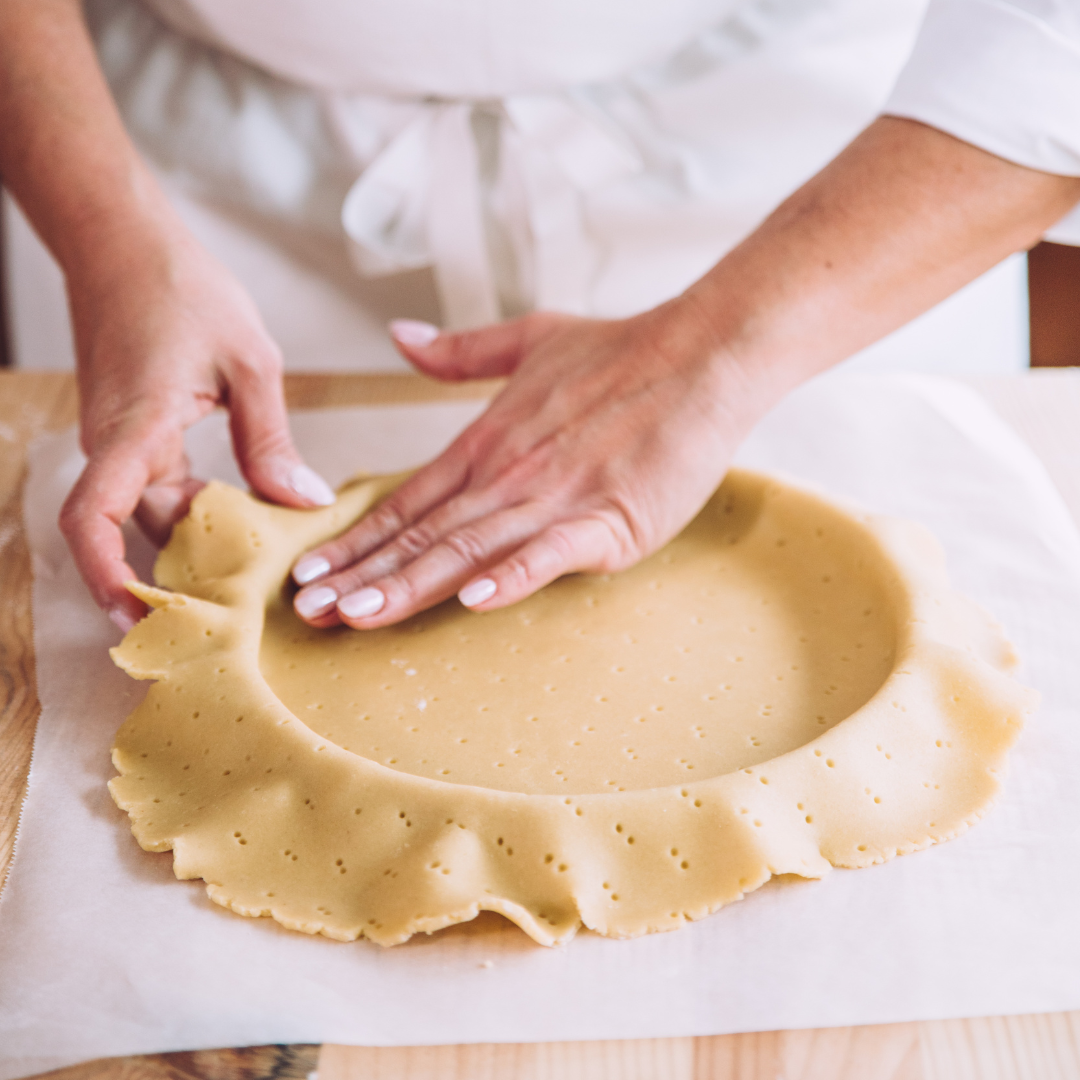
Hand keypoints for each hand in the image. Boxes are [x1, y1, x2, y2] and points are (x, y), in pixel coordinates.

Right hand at [59, 225, 334, 631]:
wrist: (123, 242)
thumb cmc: (182, 287)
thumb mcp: (250, 362)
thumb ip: (272, 440)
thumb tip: (304, 503)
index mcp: (134, 428)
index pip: (94, 518)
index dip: (108, 575)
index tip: (140, 616)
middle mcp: (115, 445)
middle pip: (142, 530)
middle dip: (184, 571)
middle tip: (246, 610)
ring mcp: (120, 442)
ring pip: (153, 513)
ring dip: (196, 542)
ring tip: (257, 575)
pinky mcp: (133, 435)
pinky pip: (158, 490)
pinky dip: (196, 512)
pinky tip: (246, 521)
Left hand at [291, 300, 769, 629]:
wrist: (700, 352)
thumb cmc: (619, 350)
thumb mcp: (529, 340)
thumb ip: (459, 351)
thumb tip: (398, 336)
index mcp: (486, 443)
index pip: (407, 502)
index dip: (356, 541)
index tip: (309, 573)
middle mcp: (508, 475)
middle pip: (423, 535)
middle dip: (362, 578)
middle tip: (308, 612)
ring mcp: (555, 498)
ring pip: (469, 550)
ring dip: (410, 586)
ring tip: (358, 618)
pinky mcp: (608, 519)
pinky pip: (551, 553)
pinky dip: (512, 576)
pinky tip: (474, 602)